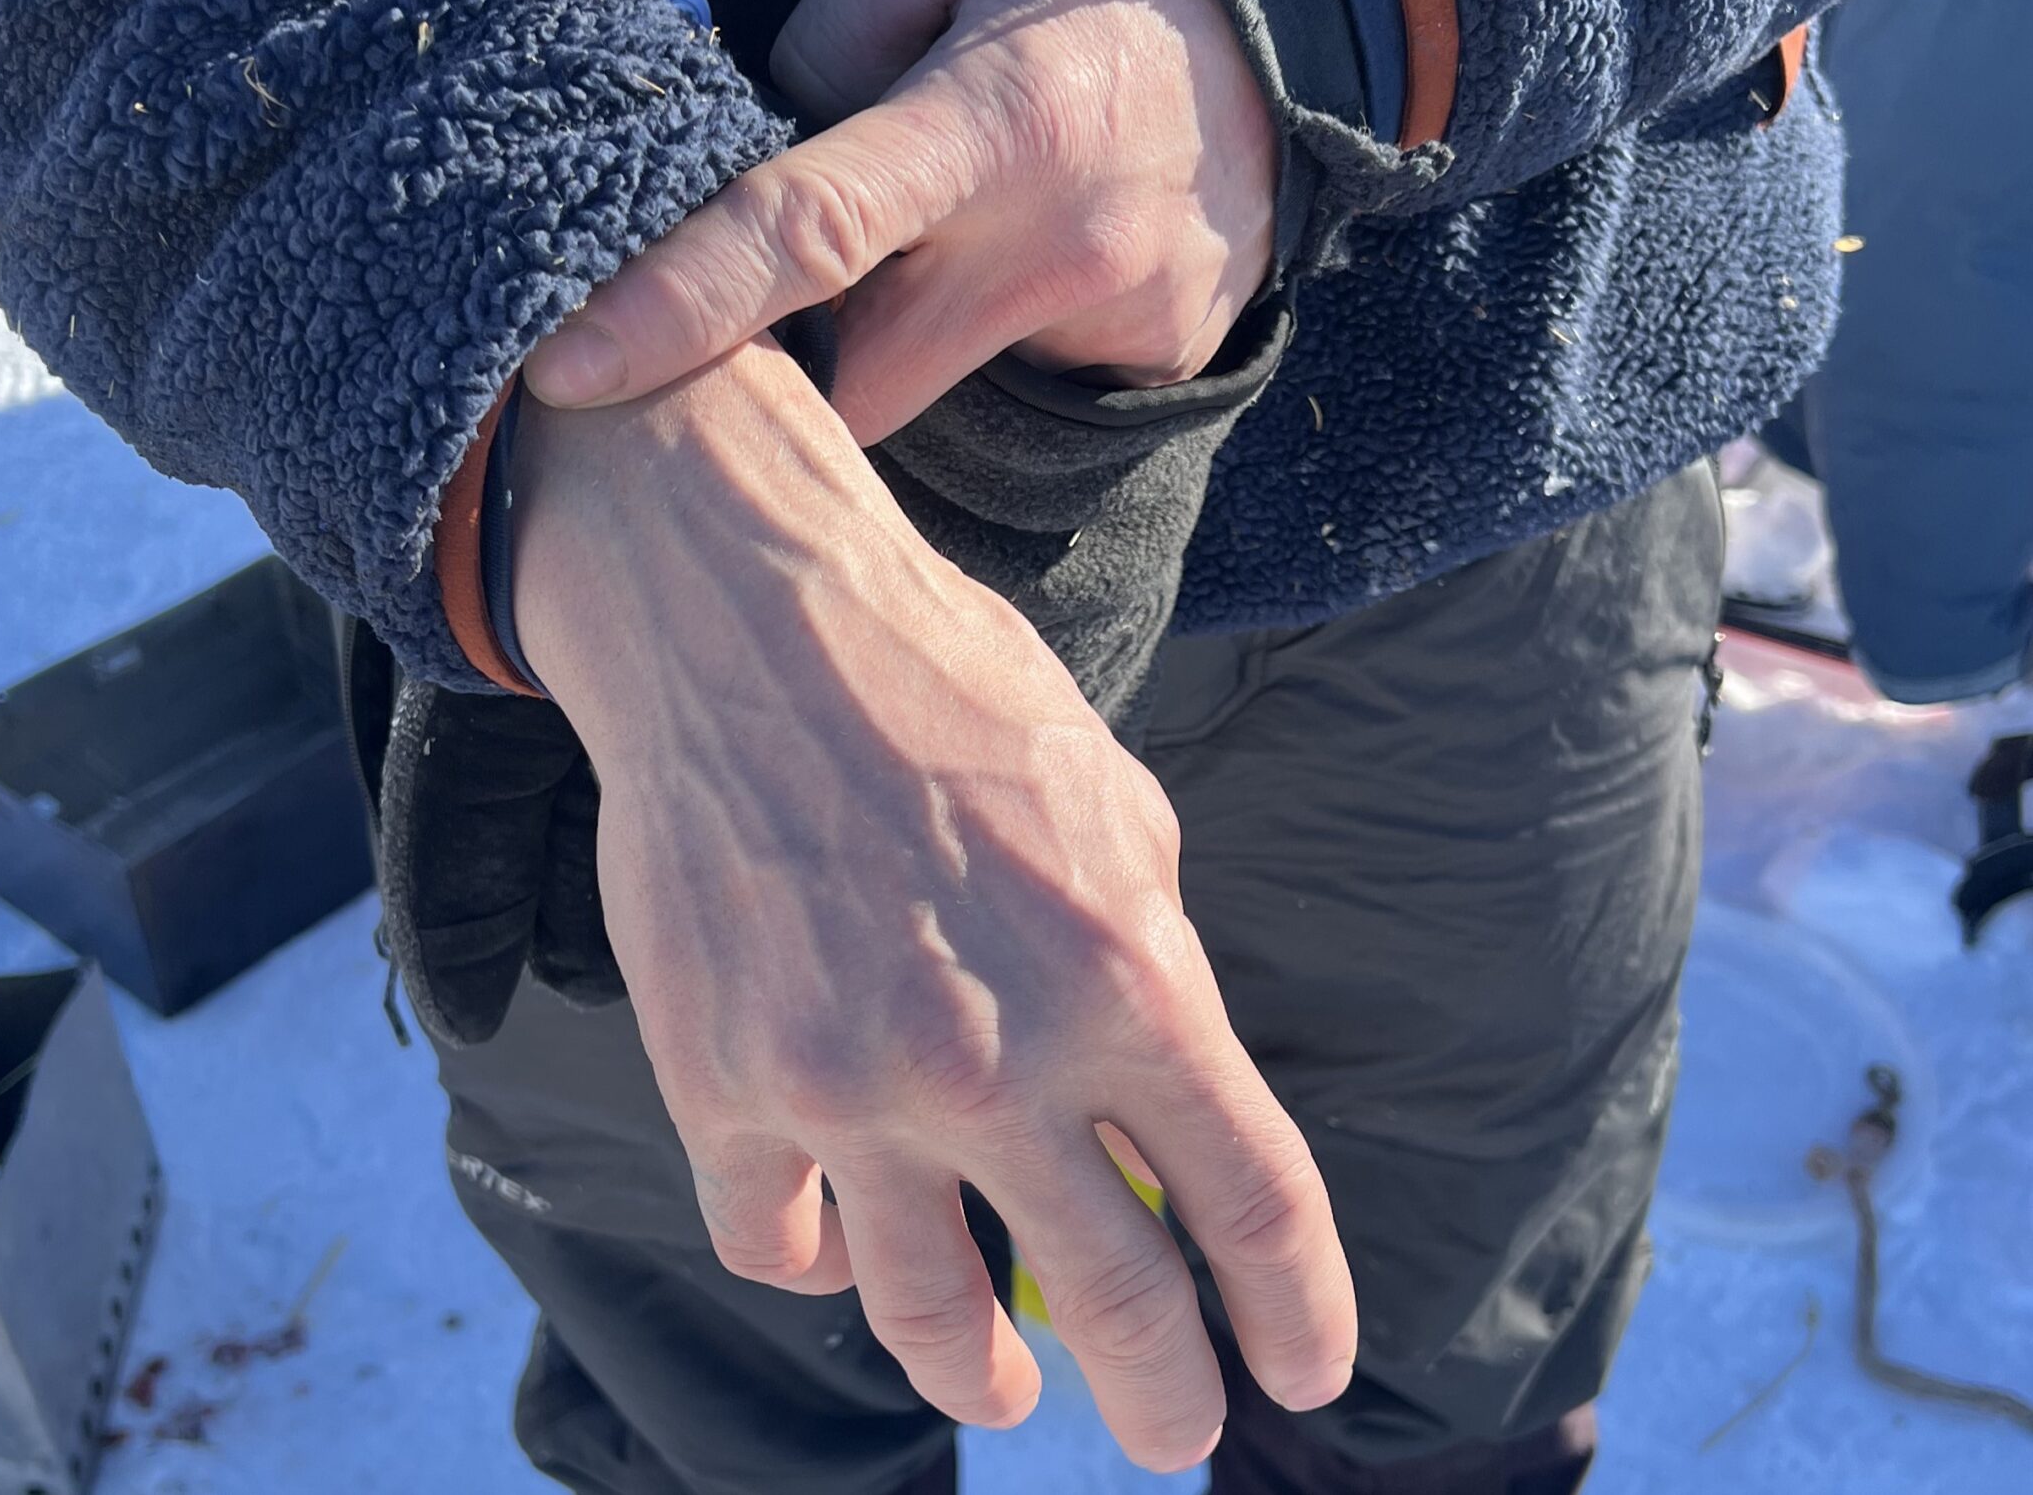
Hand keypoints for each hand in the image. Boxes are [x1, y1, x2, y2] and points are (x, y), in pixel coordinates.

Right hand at [508, 341, 1353, 1471]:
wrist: (745, 620)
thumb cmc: (946, 688)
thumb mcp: (1113, 803)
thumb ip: (1151, 957)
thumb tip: (1162, 1081)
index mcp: (1132, 978)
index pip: (1255, 1204)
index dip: (1301, 1312)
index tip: (1307, 1374)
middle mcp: (1001, 1059)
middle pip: (1118, 1301)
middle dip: (1165, 1398)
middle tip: (1174, 1434)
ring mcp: (853, 1086)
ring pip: (930, 1315)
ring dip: (982, 1379)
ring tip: (1006, 1389)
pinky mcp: (724, 1084)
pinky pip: (778, 1238)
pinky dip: (814, 1264)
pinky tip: (837, 1255)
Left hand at [522, 0, 1276, 444]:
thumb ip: (825, 27)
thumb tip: (755, 143)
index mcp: (993, 121)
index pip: (805, 232)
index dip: (679, 307)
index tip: (566, 372)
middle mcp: (1061, 243)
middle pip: (857, 379)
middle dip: (805, 360)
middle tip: (797, 287)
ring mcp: (1124, 318)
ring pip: (941, 388)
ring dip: (912, 333)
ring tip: (962, 225)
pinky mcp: (1168, 359)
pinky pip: (1031, 382)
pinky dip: (1002, 330)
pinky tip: (1038, 245)